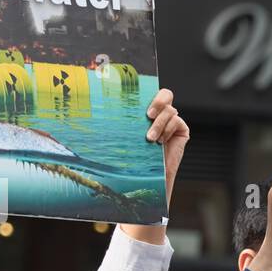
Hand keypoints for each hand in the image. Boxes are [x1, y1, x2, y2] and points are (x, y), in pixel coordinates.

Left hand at [119, 90, 188, 244]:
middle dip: (158, 100)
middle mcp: (160, 115)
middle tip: (147, 114)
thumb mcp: (122, 140)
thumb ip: (117, 125)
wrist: (147, 181)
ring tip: (149, 139)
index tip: (133, 96)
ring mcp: (172, 122)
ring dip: (159, 123)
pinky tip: (159, 142)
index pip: (148, 92)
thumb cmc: (131, 161)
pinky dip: (168, 130)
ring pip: (170, 110)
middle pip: (166, 94)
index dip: (145, 88)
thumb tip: (90, 111)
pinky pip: (177, 121)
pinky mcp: (181, 131)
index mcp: (145, 114)